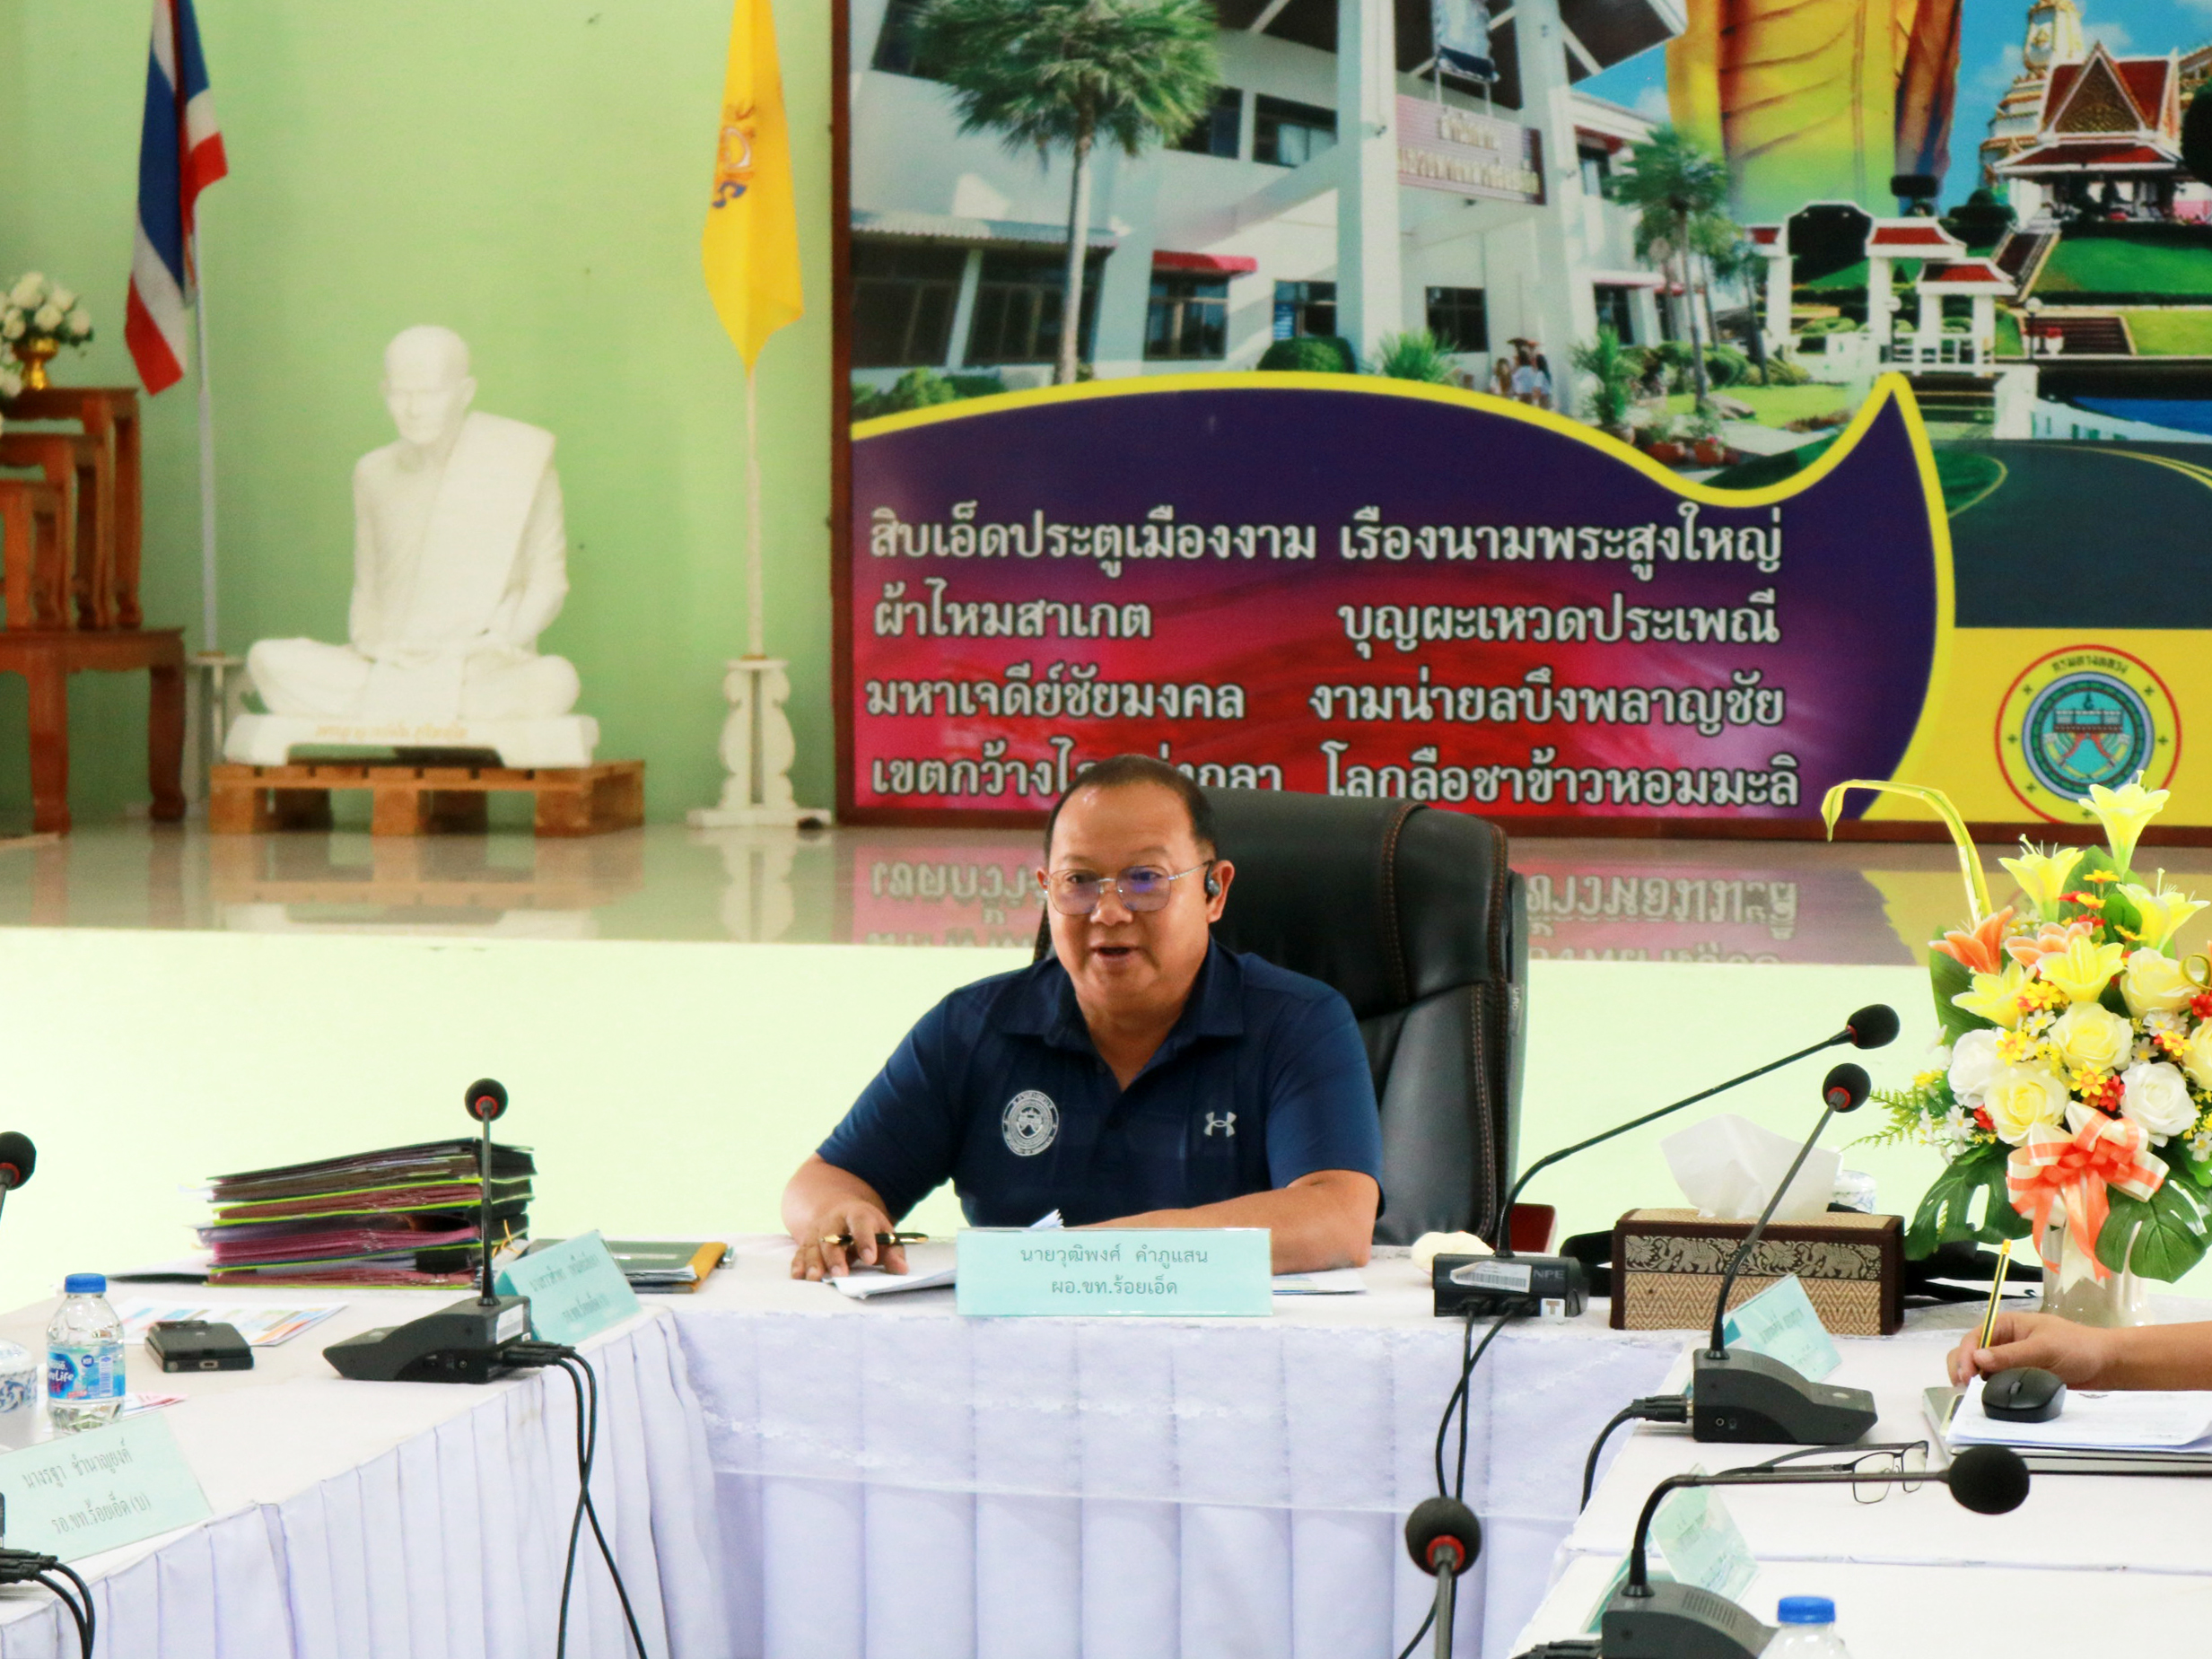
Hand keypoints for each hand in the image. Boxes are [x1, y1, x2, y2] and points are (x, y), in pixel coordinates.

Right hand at [789, 1196, 907, 1281]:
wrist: (842, 1212)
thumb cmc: (869, 1228)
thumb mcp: (885, 1234)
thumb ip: (893, 1252)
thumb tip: (902, 1270)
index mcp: (857, 1213)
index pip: (861, 1223)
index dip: (865, 1240)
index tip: (870, 1259)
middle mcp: (834, 1220)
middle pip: (832, 1235)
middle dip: (836, 1256)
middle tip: (841, 1274)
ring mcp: (818, 1230)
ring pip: (814, 1245)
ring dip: (814, 1262)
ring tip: (816, 1277)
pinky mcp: (807, 1242)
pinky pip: (801, 1252)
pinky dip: (799, 1264)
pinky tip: (799, 1276)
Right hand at [1947, 1310, 2116, 1388]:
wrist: (2106, 1365)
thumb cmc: (2077, 1348)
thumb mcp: (2044, 1348)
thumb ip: (2011, 1355)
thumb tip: (1978, 1359)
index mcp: (2006, 1325)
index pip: (1975, 1338)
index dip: (1966, 1356)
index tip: (1966, 1377)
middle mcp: (2004, 1341)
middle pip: (1971, 1352)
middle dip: (1962, 1367)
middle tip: (1963, 1388)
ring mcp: (2011, 1360)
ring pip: (1981, 1368)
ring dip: (1972, 1379)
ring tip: (1971, 1395)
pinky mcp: (2020, 1376)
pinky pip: (1997, 1381)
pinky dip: (1987, 1388)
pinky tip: (1986, 1398)